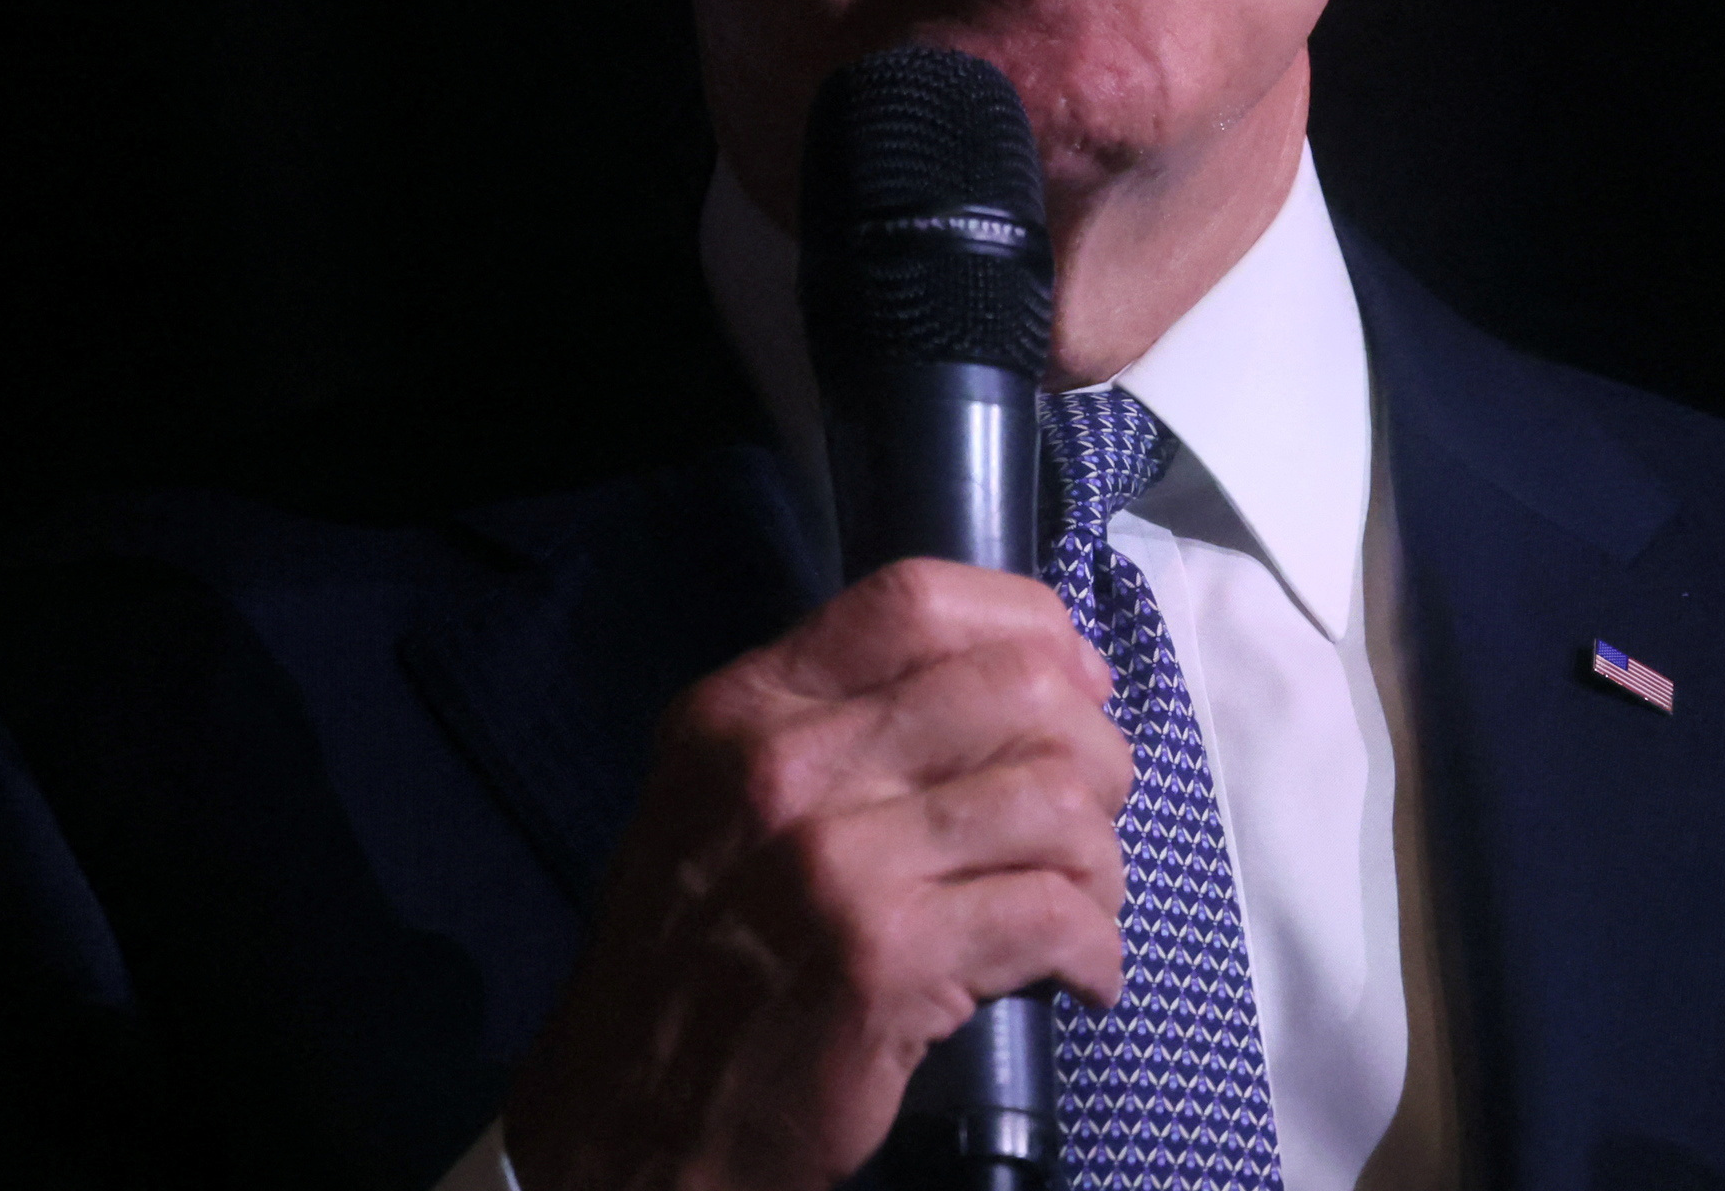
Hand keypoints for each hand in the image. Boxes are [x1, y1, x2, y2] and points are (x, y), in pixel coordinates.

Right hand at [498, 558, 1130, 1190]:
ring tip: (1084, 906)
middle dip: (1092, 751)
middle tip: (1092, 815)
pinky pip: (1056, 914)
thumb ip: (834, 729)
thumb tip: (1009, 683)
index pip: (917, 600)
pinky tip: (1082, 977)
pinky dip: (1098, 950)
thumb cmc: (690, 964)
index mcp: (747, 709)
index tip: (1074, 682)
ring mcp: (838, 861)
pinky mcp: (888, 961)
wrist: (623, 1125)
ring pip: (1056, 800)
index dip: (1028, 626)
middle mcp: (788, 764)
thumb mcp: (720, 802)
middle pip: (1017, 690)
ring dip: (1102, 861)